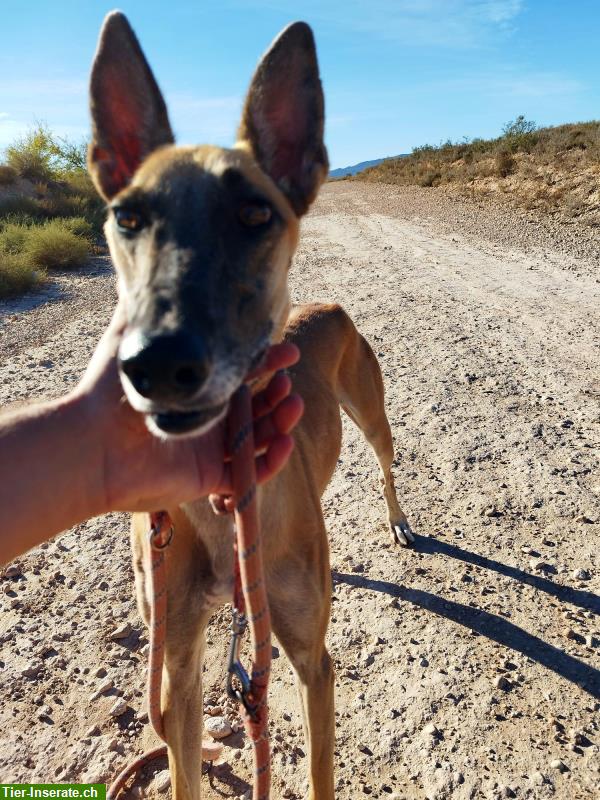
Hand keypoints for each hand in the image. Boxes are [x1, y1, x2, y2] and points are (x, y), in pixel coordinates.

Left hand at [77, 304, 303, 512]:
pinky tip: (284, 442)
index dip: (268, 364)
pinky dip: (272, 461)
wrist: (93, 444)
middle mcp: (208, 418)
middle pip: (259, 406)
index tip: (288, 351)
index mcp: (196, 388)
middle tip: (287, 382)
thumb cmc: (107, 393)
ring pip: (261, 438)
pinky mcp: (209, 478)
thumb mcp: (127, 338)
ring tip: (292, 406)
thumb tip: (142, 270)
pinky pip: (251, 474)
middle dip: (279, 394)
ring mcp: (211, 449)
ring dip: (282, 422)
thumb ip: (139, 306)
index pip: (243, 374)